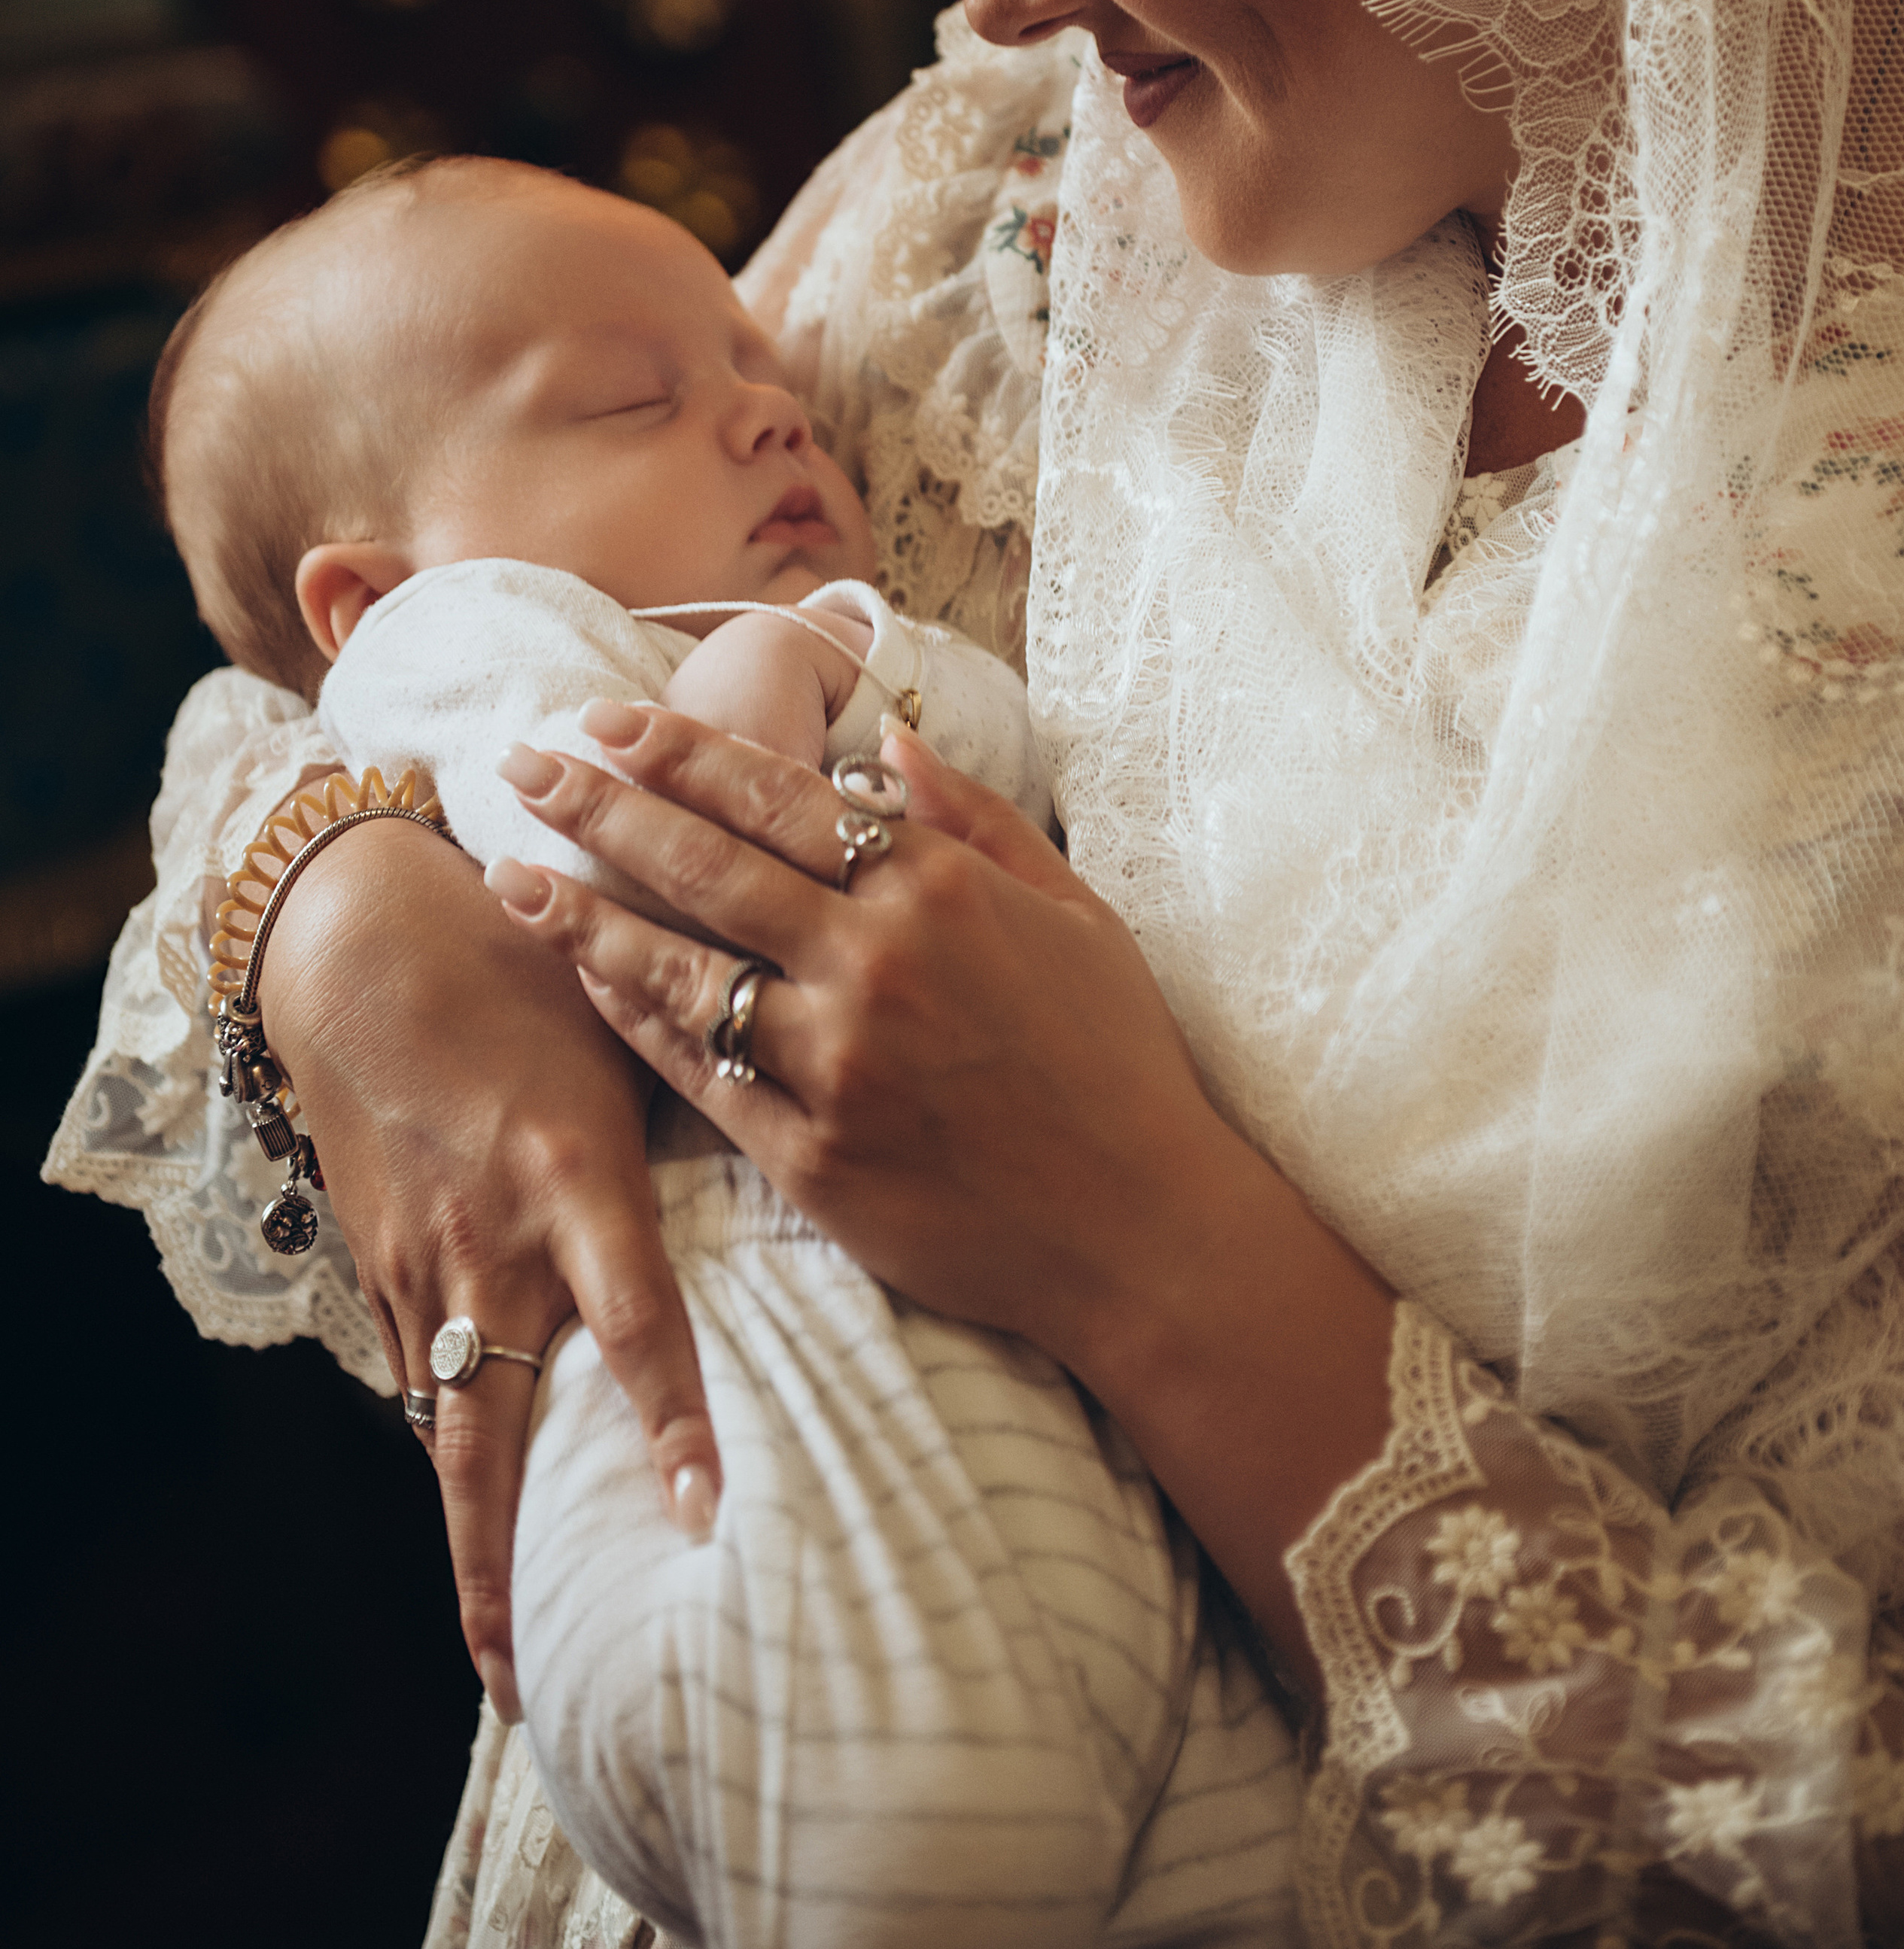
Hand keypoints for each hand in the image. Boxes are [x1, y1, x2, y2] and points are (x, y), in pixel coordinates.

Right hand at [256, 816, 722, 1721]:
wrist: (358, 940)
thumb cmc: (520, 966)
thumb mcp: (618, 1020)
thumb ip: (707, 1087)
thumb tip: (828, 1125)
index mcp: (574, 1174)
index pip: (633, 1321)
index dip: (669, 1419)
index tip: (706, 1512)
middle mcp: (494, 1239)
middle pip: (491, 1433)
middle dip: (503, 1566)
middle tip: (530, 1680)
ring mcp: (423, 1263)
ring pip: (444, 1430)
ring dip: (470, 1540)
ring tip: (505, 1653)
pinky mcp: (378, 1263)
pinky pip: (415, 1379)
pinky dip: (439, 1451)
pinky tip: (474, 1514)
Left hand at [485, 708, 1215, 1365]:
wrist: (1145, 1230)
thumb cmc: (1118, 1059)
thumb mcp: (1072, 908)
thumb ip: (974, 816)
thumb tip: (882, 741)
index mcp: (937, 890)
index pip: (777, 797)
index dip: (681, 753)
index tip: (609, 720)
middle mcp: (875, 964)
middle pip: (705, 865)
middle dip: (601, 805)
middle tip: (522, 765)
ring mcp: (837, 1065)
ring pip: (682, 971)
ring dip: (584, 917)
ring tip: (510, 876)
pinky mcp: (813, 1158)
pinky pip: (700, 1076)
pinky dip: (639, 1022)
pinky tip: (588, 983)